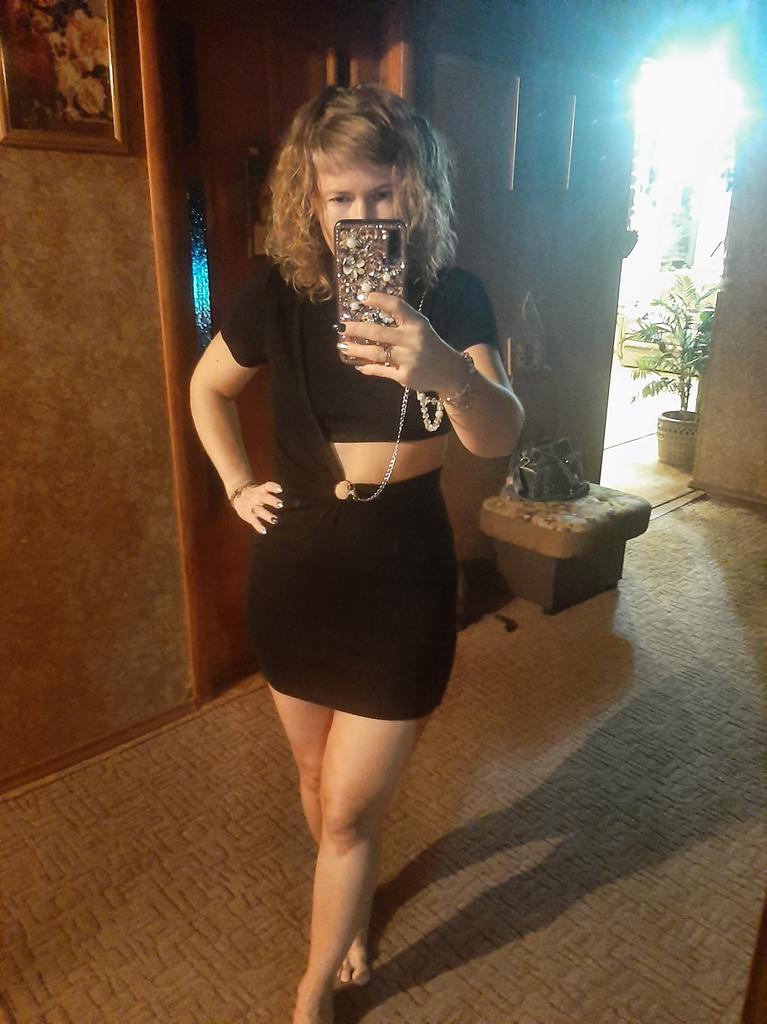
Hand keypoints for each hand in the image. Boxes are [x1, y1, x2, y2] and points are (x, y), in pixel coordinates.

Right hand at [231, 481, 282, 533]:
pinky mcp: (247, 516)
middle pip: (262, 498)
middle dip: (271, 500)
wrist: (237, 497)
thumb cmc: (254, 493)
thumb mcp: (260, 489)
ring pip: (258, 510)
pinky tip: (264, 531)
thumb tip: (282, 490)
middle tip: (281, 504)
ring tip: (275, 520)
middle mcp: (254, 497)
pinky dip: (258, 526)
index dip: (272, 487)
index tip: (280, 490)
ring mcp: (250, 507)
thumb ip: (270, 488)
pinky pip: (253, 521)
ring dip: (267, 515)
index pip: (266, 486)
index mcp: (258, 490)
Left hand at [338, 291, 466, 394]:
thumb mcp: (419, 327)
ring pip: (375, 353)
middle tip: (340, 327)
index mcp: (416, 323)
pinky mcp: (405, 376)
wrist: (448, 371)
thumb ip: (400, 319)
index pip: (396, 306)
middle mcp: (412, 340)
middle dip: (356, 329)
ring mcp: (408, 359)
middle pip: (378, 332)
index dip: (378, 300)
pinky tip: (359, 365)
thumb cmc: (429, 345)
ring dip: (356, 350)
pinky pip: (381, 371)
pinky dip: (368, 368)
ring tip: (343, 346)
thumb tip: (368, 309)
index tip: (361, 299)